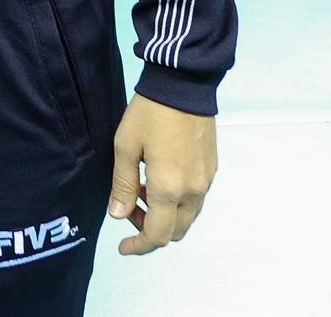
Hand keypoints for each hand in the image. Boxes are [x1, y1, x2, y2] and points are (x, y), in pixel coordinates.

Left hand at [108, 94, 216, 254]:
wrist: (184, 85)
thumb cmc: (149, 113)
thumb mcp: (125, 146)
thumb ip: (121, 184)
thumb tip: (118, 216)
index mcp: (168, 188)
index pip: (157, 235)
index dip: (138, 246)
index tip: (122, 246)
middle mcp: (192, 191)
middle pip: (175, 231)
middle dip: (149, 229)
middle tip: (127, 208)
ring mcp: (206, 181)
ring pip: (187, 217)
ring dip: (164, 215)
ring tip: (139, 189)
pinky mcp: (212, 169)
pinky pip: (195, 199)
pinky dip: (176, 201)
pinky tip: (158, 179)